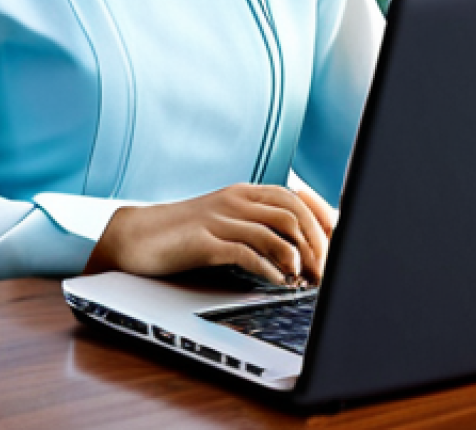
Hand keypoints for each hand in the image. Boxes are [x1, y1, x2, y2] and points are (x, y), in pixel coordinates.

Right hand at [84, 183, 335, 284]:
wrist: (137, 236)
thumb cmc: (185, 234)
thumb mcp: (225, 222)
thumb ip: (257, 225)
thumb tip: (301, 249)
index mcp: (243, 192)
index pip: (296, 198)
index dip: (321, 223)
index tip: (337, 250)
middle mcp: (234, 200)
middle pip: (292, 214)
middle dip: (317, 245)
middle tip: (326, 273)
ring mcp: (218, 218)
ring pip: (275, 232)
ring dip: (299, 260)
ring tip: (307, 282)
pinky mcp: (204, 241)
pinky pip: (246, 252)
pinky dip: (270, 269)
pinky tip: (279, 283)